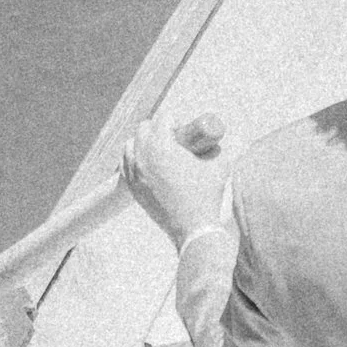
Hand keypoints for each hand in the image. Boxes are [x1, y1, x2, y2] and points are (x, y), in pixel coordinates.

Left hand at [124, 113, 229, 248]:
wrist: (193, 228)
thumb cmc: (207, 195)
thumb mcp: (220, 164)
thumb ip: (219, 148)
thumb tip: (216, 140)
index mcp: (162, 147)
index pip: (162, 119)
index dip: (174, 118)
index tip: (183, 127)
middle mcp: (143, 157)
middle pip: (143, 129)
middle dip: (157, 127)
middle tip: (173, 136)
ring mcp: (135, 174)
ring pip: (130, 146)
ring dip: (142, 141)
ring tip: (158, 149)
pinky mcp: (133, 189)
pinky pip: (126, 165)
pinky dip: (133, 159)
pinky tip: (146, 162)